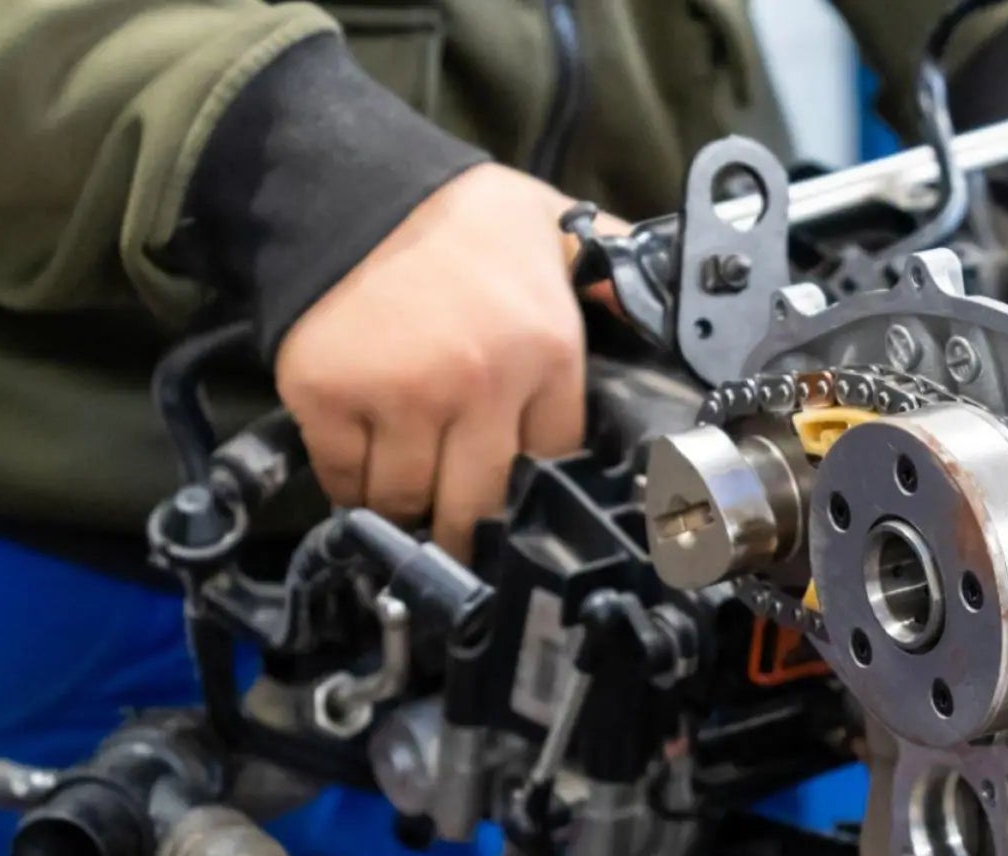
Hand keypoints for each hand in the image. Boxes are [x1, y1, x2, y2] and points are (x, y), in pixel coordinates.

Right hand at [276, 164, 590, 561]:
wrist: (346, 181)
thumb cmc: (454, 212)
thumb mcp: (556, 230)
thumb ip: (613, 279)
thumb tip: (678, 308)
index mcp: (546, 349)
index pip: (554, 462)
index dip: (534, 481)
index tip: (517, 489)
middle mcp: (480, 382)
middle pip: (479, 506)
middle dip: (469, 524)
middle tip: (458, 521)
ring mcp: (402, 393)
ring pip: (405, 501)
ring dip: (404, 503)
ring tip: (407, 485)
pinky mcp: (329, 397)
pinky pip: (342, 476)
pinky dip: (347, 480)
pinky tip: (360, 460)